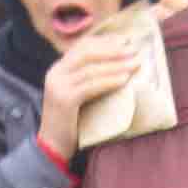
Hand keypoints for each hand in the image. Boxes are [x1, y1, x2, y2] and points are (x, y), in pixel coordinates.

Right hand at [39, 34, 139, 161]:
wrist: (52, 147)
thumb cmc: (71, 123)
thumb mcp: (79, 96)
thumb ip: (90, 81)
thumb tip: (120, 67)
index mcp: (58, 69)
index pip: (82, 46)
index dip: (105, 41)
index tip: (126, 40)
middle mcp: (55, 73)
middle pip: (87, 52)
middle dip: (112, 49)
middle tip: (134, 49)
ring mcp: (58, 86)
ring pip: (90, 69)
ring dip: (116, 64)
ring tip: (135, 64)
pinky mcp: (64, 100)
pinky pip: (90, 86)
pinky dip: (109, 81)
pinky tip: (124, 80)